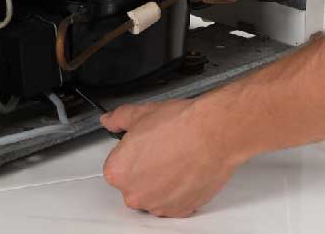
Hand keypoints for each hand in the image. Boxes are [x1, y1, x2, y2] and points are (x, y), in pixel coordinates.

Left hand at [100, 98, 243, 217]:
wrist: (214, 133)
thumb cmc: (181, 126)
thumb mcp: (142, 113)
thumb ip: (118, 119)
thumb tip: (110, 121)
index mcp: (118, 171)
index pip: (117, 166)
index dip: (133, 154)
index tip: (145, 147)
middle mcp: (134, 194)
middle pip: (134, 184)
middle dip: (146, 171)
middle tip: (163, 151)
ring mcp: (157, 205)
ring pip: (154, 196)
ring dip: (162, 183)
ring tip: (177, 160)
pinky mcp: (180, 210)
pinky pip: (174, 204)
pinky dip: (179, 192)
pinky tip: (186, 172)